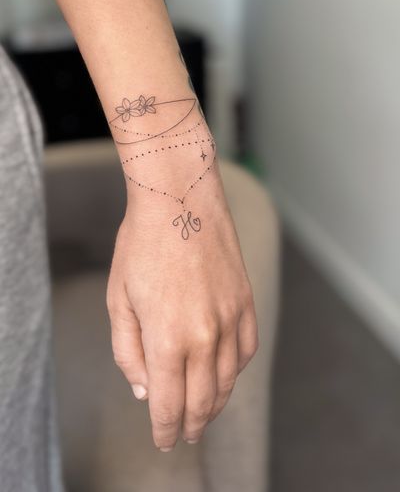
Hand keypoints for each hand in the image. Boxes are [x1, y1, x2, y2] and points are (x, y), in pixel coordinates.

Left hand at [106, 161, 258, 451]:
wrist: (180, 199)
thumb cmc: (142, 245)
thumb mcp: (119, 300)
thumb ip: (129, 352)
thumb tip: (145, 390)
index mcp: (167, 338)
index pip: (169, 404)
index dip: (165, 430)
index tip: (163, 441)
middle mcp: (205, 335)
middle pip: (203, 401)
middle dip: (191, 426)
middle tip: (184, 436)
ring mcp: (231, 318)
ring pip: (229, 381)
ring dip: (215, 404)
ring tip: (203, 413)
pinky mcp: (246, 301)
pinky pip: (246, 350)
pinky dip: (235, 371)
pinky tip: (223, 373)